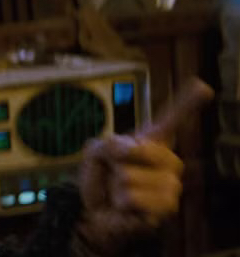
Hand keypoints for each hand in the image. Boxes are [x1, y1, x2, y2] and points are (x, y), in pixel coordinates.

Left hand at [76, 78, 213, 254]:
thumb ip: (110, 143)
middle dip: (119, 161)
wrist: (92, 209)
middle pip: (145, 151)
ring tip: (120, 190)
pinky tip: (125, 205)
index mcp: (152, 143)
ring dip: (117, 184)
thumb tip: (133, 146)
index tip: (202, 86)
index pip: (172, 120)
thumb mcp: (96, 151)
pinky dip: (120, 201)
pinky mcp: (164, 210)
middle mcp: (168, 162)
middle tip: (115, 171)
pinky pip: (134, 198)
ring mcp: (170, 187)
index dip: (187, 102)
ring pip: (133, 177)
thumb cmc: (100, 178)